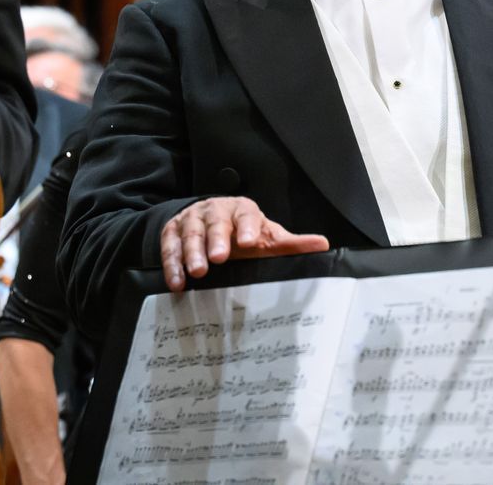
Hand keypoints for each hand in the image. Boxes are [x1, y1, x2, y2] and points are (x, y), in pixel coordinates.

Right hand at [159, 196, 329, 291]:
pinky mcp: (173, 230)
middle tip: (218, 258)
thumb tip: (323, 245)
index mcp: (243, 210)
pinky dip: (172, 263)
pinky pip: (170, 245)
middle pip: (216, 222)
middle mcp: (216, 211)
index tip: (251, 243)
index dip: (249, 227)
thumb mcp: (267, 237)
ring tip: (197, 271)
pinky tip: (177, 282)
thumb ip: (290, 244)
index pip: (247, 214)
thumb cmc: (244, 234)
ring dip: (192, 252)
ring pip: (191, 233)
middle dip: (216, 240)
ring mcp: (192, 219)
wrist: (209, 222)